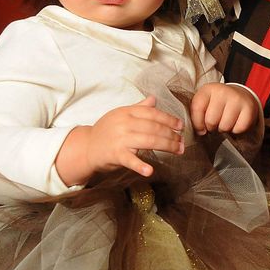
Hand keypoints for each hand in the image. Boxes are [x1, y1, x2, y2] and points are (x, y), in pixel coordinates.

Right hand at [56, 96, 183, 184]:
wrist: (86, 147)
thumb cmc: (106, 130)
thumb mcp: (121, 115)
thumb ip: (139, 108)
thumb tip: (154, 99)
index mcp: (127, 112)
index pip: (153, 114)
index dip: (169, 120)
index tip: (180, 126)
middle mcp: (124, 123)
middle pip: (154, 128)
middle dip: (172, 135)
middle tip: (182, 142)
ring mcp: (119, 139)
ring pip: (149, 141)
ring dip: (167, 146)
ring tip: (178, 150)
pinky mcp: (114, 154)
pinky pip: (130, 160)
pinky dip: (140, 165)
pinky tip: (150, 170)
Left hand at [191, 83, 259, 135]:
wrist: (240, 96)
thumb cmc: (217, 103)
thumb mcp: (204, 103)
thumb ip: (196, 114)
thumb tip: (200, 131)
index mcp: (208, 89)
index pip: (197, 109)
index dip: (197, 123)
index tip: (201, 127)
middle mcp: (223, 91)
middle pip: (211, 121)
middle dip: (212, 127)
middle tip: (216, 121)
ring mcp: (237, 99)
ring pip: (225, 127)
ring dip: (224, 129)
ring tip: (225, 121)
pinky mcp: (249, 108)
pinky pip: (238, 129)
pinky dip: (236, 130)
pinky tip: (235, 122)